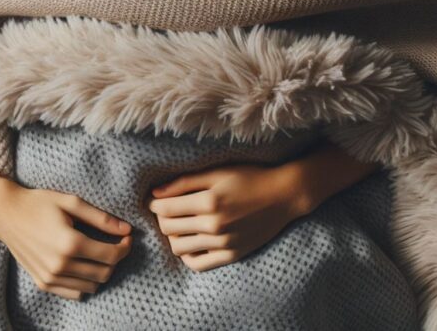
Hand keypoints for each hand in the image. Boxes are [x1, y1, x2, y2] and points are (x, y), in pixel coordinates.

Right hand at [0, 180, 133, 301]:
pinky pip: (75, 293)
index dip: (125, 247)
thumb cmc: (39, 204)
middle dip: (115, 259)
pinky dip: (85, 282)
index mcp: (70, 243)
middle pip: (104, 273)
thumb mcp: (72, 202)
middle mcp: (60, 265)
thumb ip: (101, 218)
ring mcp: (50, 277)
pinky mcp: (43, 283)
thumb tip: (127, 230)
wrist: (6, 215)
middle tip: (114, 243)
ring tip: (97, 253)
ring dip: (101, 271)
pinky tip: (83, 264)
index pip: (111, 256)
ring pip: (92, 286)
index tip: (126, 237)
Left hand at [147, 162, 307, 271]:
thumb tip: (155, 193)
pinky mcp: (232, 255)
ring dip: (172, 236)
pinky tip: (190, 242)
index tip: (153, 200)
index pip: (164, 209)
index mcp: (209, 201)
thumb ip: (185, 182)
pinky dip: (187, 255)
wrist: (283, 196)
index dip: (153, 204)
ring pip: (179, 247)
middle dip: (160, 218)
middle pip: (168, 228)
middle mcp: (214, 225)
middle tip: (164, 210)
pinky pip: (198, 264)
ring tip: (177, 225)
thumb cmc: (250, 177)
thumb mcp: (218, 172)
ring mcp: (223, 243)